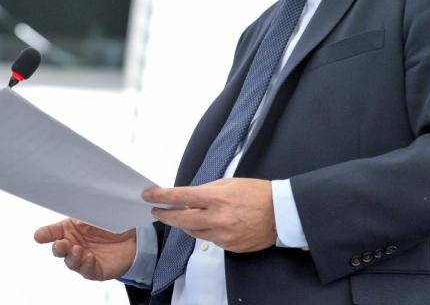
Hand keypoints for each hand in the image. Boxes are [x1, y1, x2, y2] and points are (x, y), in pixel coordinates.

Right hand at [34, 219, 135, 280]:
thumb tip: (74, 196)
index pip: (54, 232)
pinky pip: (88, 271)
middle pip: (60, 250)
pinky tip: (89, 257)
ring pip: (71, 262)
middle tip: (60, 244)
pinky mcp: (97, 270)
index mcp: (71, 230)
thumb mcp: (97, 212)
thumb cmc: (112, 223)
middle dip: (58, 248)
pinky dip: (86, 265)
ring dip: (72, 257)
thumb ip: (84, 209)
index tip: (39, 236)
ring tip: (77, 249)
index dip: (45, 234)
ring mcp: (84, 259)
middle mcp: (75, 245)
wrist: (135, 236)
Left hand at [143, 178, 275, 252]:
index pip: (181, 197)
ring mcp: (224, 235)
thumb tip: (187, 198)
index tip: (149, 195)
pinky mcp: (230, 247)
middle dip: (166, 216)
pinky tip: (210, 224)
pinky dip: (205, 231)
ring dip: (186, 224)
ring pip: (194, 233)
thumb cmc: (256, 193)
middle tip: (157, 211)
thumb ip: (206, 190)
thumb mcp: (229, 183)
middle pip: (181, 221)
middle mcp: (218, 218)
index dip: (162, 196)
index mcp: (217, 198)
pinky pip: (210, 240)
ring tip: (186, 215)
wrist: (280, 213)